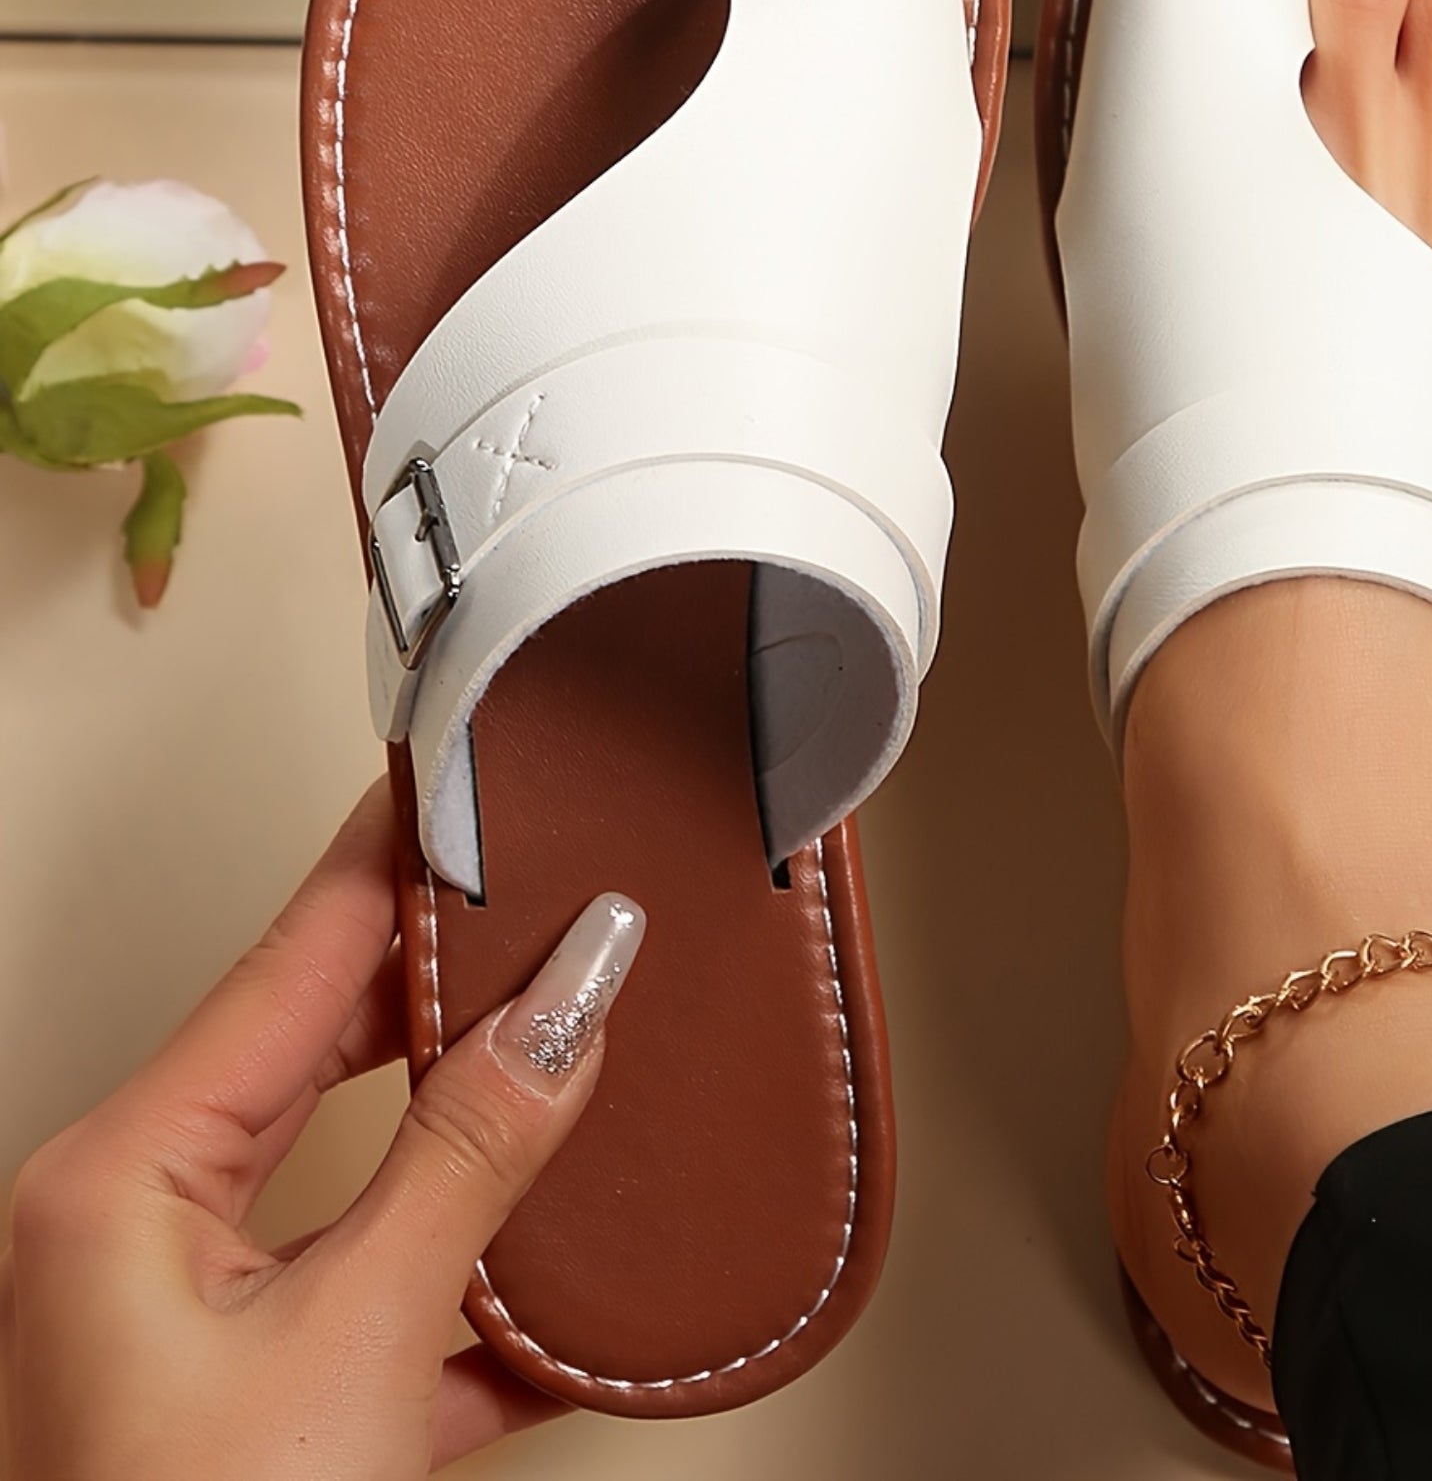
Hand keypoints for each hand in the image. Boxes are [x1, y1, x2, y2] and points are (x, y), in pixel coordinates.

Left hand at [0, 781, 642, 1479]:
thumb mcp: (352, 1344)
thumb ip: (475, 1156)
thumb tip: (571, 999)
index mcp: (120, 1179)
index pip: (290, 959)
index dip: (388, 860)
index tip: (462, 776)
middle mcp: (139, 1227)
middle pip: (324, 1049)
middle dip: (447, 983)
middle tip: (547, 900)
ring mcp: (197, 1314)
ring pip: (364, 1167)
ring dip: (474, 1130)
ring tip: (568, 1049)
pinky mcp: (259, 1394)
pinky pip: (383, 1282)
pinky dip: (474, 1276)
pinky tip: (555, 1274)